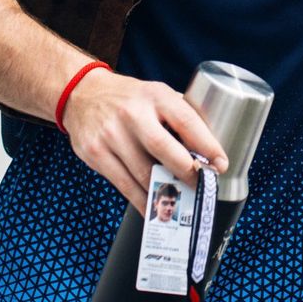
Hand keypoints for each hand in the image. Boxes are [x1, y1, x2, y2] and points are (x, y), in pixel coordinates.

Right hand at [61, 70, 227, 211]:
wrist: (82, 94)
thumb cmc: (129, 98)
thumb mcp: (156, 94)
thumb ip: (179, 115)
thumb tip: (208, 149)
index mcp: (154, 95)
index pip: (186, 121)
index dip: (207, 145)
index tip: (220, 164)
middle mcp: (132, 113)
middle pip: (164, 148)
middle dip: (187, 172)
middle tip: (202, 185)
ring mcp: (111, 134)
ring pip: (143, 172)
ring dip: (165, 191)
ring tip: (182, 201)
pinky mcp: (95, 153)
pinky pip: (124, 185)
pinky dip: (142, 200)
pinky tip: (155, 208)